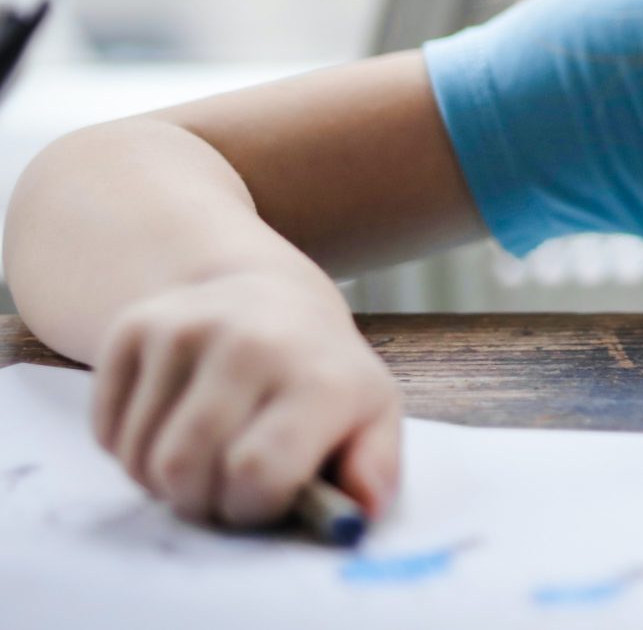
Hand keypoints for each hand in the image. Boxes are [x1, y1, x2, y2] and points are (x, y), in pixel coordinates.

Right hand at [91, 269, 401, 529]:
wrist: (269, 294)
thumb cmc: (319, 371)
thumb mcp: (370, 413)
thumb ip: (373, 468)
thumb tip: (359, 511)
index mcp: (318, 376)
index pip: (254, 474)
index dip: (250, 507)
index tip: (263, 496)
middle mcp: (252, 344)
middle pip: (184, 470)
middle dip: (199, 499)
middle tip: (223, 482)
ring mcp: (187, 329)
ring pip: (139, 458)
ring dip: (161, 479)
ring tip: (202, 450)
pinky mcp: (134, 328)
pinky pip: (106, 432)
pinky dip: (129, 448)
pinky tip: (170, 420)